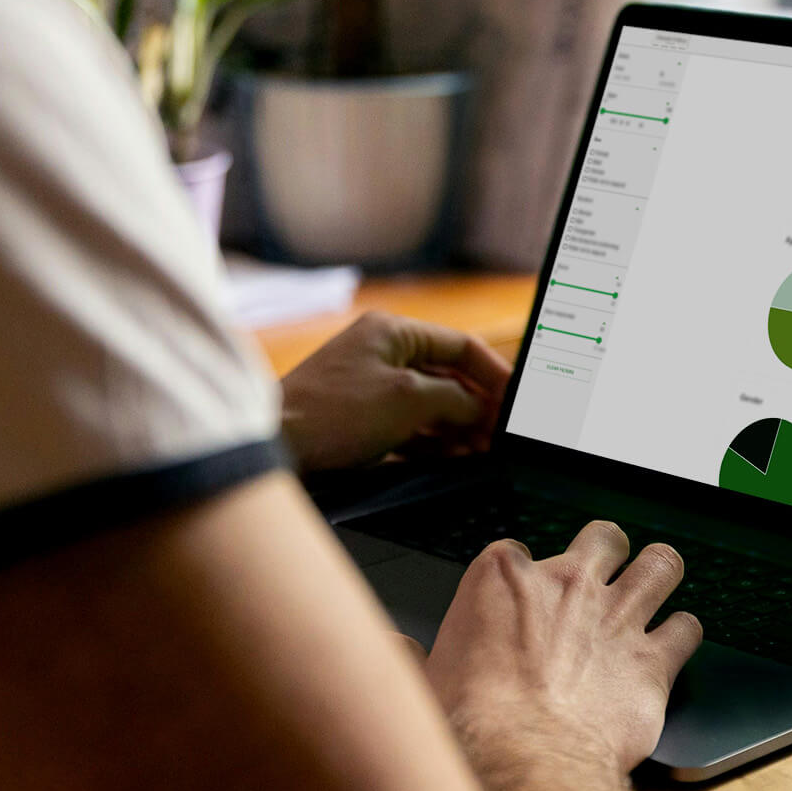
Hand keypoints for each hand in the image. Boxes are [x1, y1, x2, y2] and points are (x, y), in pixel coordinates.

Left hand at [280, 311, 512, 473]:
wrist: (276, 444)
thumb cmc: (333, 412)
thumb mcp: (408, 400)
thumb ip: (454, 400)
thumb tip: (481, 408)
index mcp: (393, 332)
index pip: (460, 346)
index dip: (494, 373)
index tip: (515, 402)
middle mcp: (384, 353)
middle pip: (448, 377)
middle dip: (478, 407)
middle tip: (502, 435)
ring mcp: (373, 387)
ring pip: (432, 404)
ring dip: (460, 427)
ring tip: (485, 451)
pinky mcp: (364, 418)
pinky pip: (411, 426)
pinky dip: (435, 441)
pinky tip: (457, 458)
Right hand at [425, 522, 703, 770]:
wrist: (523, 761)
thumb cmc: (470, 725)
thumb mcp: (420, 682)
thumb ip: (408, 656)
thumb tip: (392, 648)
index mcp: (503, 579)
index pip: (518, 551)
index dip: (523, 578)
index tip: (521, 602)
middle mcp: (567, 585)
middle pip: (603, 539)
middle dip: (607, 553)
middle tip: (603, 577)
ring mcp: (617, 617)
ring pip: (661, 565)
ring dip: (660, 574)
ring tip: (657, 586)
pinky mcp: (654, 661)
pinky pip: (687, 628)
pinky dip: (683, 635)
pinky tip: (674, 645)